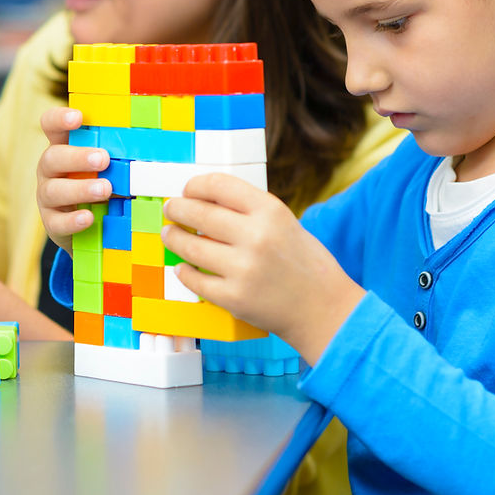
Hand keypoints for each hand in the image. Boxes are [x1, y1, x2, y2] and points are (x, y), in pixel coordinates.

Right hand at [35, 106, 112, 250]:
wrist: (87, 227)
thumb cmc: (100, 185)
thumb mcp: (109, 168)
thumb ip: (121, 157)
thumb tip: (156, 148)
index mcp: (63, 148)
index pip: (51, 126)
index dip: (59, 119)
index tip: (77, 118)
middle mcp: (50, 170)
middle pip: (52, 157)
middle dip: (78, 157)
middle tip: (104, 159)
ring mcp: (47, 196)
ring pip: (53, 190)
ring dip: (80, 189)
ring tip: (105, 189)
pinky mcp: (51, 222)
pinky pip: (57, 221)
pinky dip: (73, 220)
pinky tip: (88, 218)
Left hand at [161, 174, 364, 362]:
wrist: (324, 309)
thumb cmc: (303, 263)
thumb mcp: (284, 222)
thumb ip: (249, 211)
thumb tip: (202, 201)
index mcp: (270, 211)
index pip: (219, 185)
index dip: (195, 185)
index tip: (187, 190)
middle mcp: (256, 237)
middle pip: (198, 214)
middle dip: (177, 209)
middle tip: (170, 209)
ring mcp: (244, 269)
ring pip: (191, 248)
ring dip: (174, 239)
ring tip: (170, 235)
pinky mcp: (234, 298)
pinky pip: (196, 280)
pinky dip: (184, 272)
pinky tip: (182, 267)